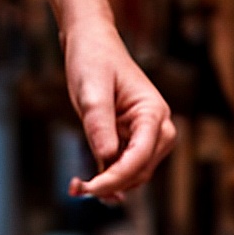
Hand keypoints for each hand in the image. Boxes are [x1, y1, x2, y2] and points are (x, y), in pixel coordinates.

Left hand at [62, 16, 176, 200]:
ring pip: (134, 174)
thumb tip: (107, 159)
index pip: (140, 156)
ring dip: (109, 185)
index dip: (116, 176)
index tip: (90, 187)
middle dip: (112, 184)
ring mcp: (146, 136)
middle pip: (140, 170)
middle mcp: (157, 128)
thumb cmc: (93, 61)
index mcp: (153, 113)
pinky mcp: (131, 141)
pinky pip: (123, 168)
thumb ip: (99, 123)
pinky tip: (82, 184)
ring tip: (75, 187)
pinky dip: (106, 179)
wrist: (92, 45)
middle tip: (76, 189)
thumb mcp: (91, 89)